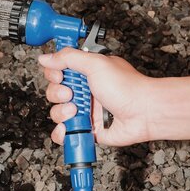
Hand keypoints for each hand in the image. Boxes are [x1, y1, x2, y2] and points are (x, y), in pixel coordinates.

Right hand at [38, 48, 153, 146]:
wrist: (144, 112)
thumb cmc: (127, 87)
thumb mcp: (95, 64)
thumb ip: (68, 58)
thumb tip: (45, 57)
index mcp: (85, 73)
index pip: (57, 72)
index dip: (53, 74)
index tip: (60, 76)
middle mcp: (83, 91)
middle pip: (53, 93)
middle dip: (58, 94)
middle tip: (71, 94)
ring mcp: (85, 111)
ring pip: (57, 113)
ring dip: (61, 113)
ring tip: (76, 111)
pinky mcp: (87, 129)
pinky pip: (66, 132)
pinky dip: (62, 133)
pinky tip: (68, 128)